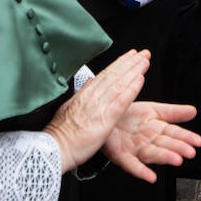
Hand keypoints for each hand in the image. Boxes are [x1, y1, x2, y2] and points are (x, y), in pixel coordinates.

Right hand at [43, 50, 148, 172]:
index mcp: (85, 94)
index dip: (120, 63)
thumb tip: (88, 83)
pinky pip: (121, 101)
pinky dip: (131, 89)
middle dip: (130, 62)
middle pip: (115, 75)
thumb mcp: (69, 107)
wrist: (54, 147)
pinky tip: (140, 80)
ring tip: (145, 61)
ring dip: (134, 71)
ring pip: (120, 83)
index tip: (130, 55)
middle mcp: (93, 96)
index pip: (106, 74)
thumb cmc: (61, 133)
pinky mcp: (105, 119)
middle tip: (143, 53)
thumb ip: (81, 95)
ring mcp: (99, 106)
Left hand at [103, 101, 200, 182]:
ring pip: (152, 154)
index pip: (175, 133)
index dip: (186, 137)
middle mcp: (149, 142)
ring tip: (176, 160)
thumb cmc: (129, 116)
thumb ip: (173, 112)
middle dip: (178, 148)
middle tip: (189, 152)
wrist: (105, 115)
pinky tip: (150, 176)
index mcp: (157, 130)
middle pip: (165, 145)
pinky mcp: (122, 156)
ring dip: (164, 158)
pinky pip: (132, 165)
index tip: (197, 142)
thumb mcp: (153, 110)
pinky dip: (141, 171)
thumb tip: (194, 111)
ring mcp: (136, 150)